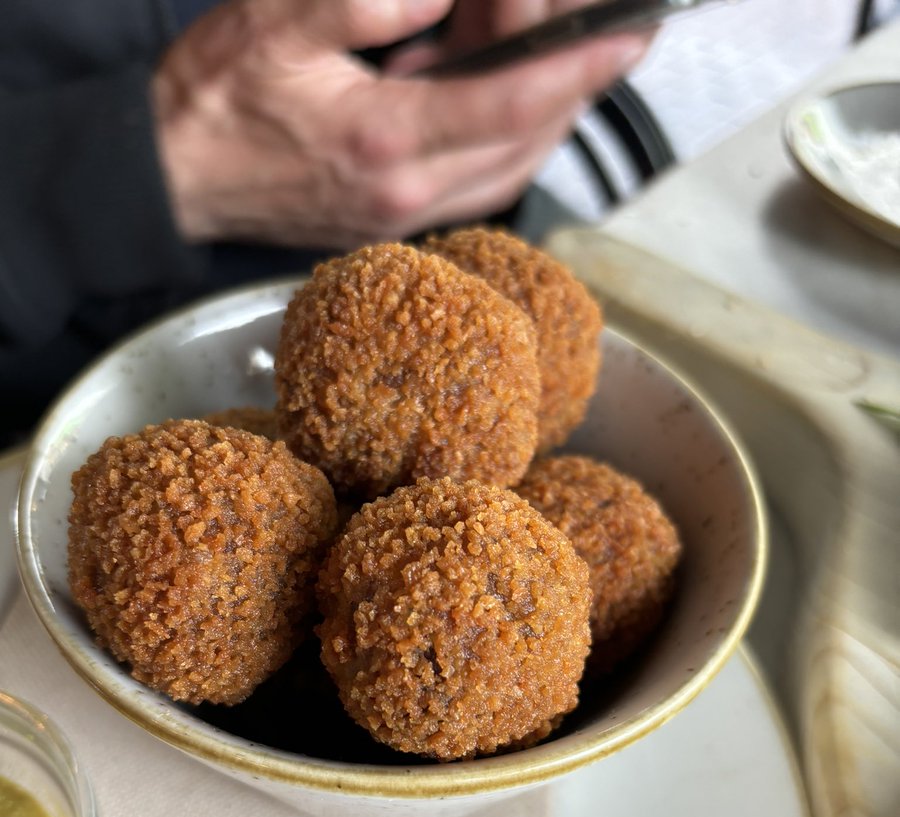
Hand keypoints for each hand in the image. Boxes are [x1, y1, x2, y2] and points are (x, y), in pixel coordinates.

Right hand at [153, 0, 651, 248]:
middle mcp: (408, 193)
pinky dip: (508, 133)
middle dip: (572, 80)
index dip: (577, 67)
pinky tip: (499, 87)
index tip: (630, 34)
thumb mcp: (275, 21)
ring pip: (512, 167)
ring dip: (545, 108)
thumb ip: (365, 2)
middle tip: (594, 21)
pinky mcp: (398, 219)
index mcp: (384, 141)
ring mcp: (406, 214)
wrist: (177, 179)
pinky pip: (481, 180)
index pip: (509, 106)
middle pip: (527, 142)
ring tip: (551, 44)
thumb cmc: (216, 100)